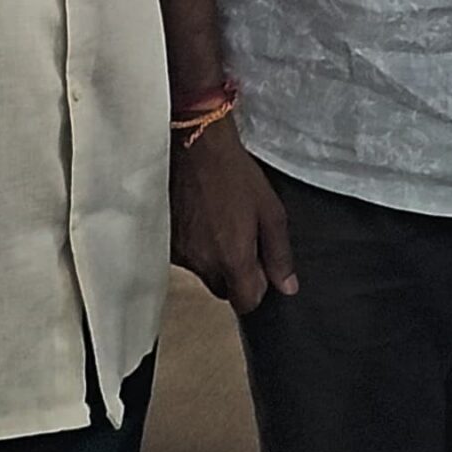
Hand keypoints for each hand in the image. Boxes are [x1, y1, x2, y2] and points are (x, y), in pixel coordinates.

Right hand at [169, 116, 296, 314]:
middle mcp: (201, 263)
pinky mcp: (164, 242)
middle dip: (237, 275)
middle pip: (223, 289)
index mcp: (231, 259)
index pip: (245, 302)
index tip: (261, 268)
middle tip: (245, 240)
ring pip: (204, 272)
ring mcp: (179, 254)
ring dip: (215, 259)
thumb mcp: (271, 212)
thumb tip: (287, 288)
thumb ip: (279, 254)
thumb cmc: (236, 177)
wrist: (194, 149)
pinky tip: (204, 219)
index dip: (258, 290)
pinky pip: (186, 257)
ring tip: (223, 223)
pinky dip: (197, 246)